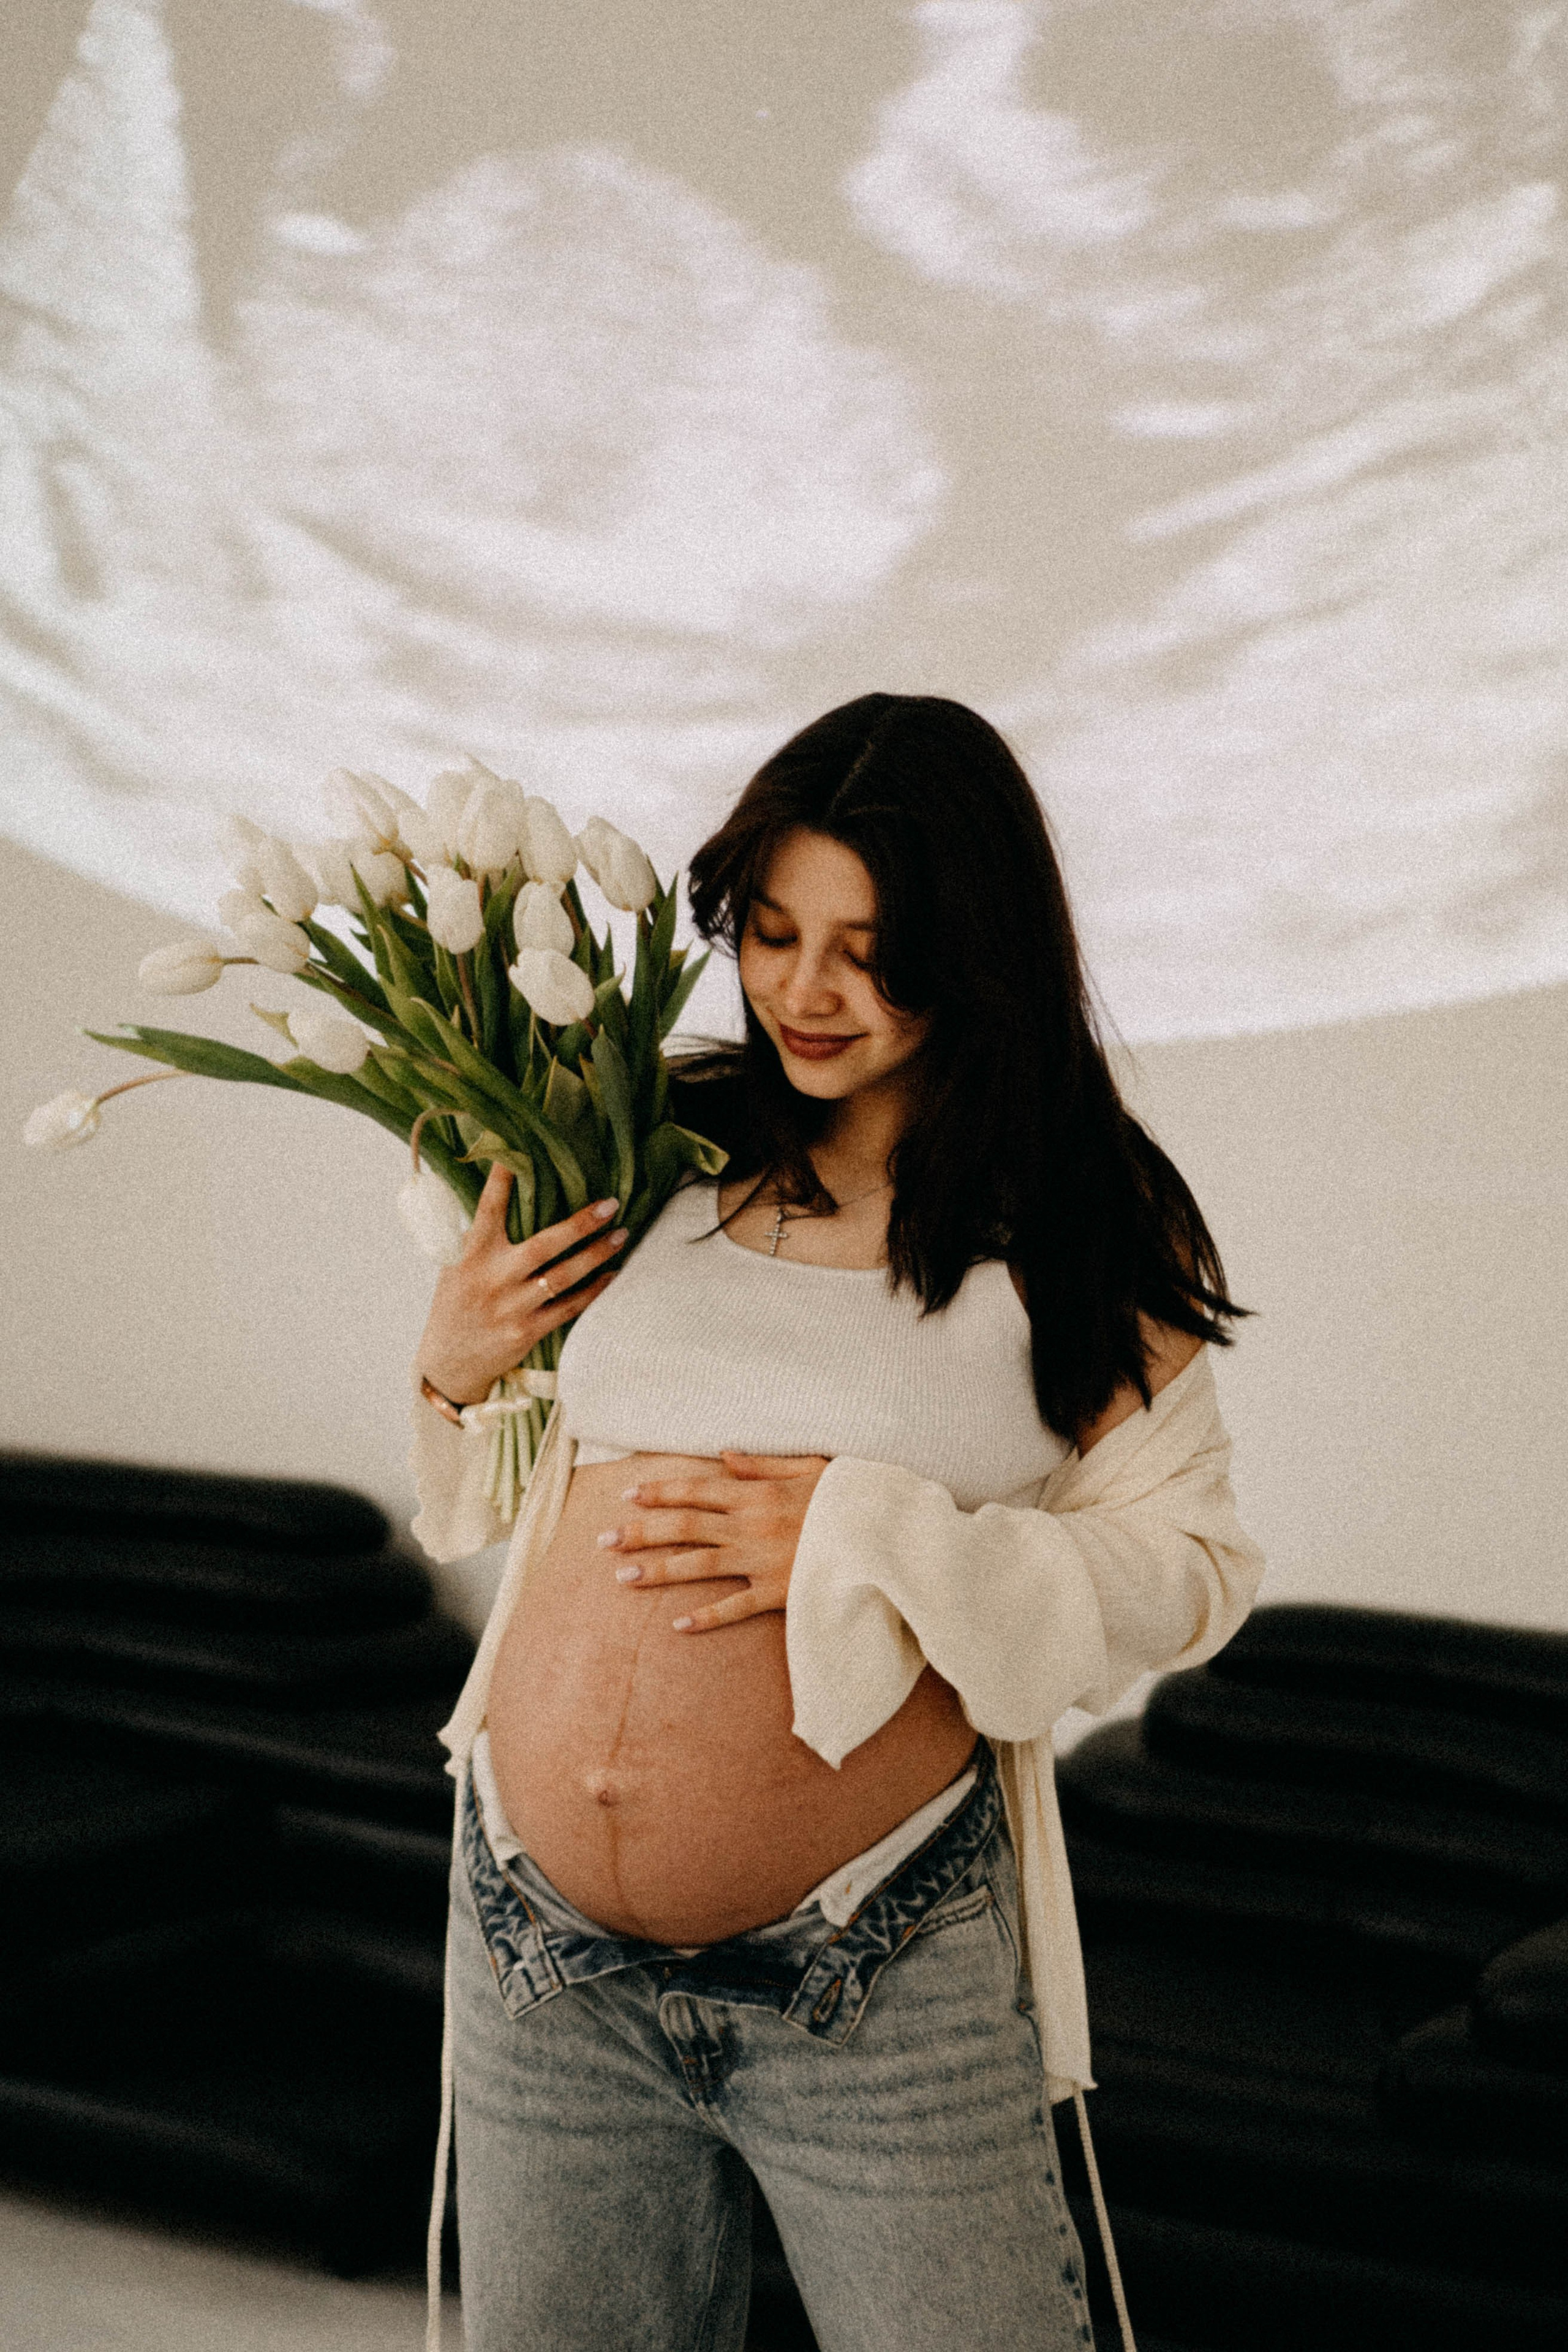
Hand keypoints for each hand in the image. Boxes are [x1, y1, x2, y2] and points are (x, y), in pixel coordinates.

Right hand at [417, 1164, 626, 1405]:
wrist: (447, 1364)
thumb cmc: (455, 1305)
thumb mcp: (455, 1266)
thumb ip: (479, 1237)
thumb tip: (507, 1196)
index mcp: (471, 1255)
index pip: (489, 1208)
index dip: (504, 1178)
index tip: (521, 1150)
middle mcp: (492, 1278)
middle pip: (544, 1245)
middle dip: (581, 1223)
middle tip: (611, 1203)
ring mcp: (511, 1307)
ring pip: (564, 1276)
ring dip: (597, 1254)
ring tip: (623, 1234)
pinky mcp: (526, 1332)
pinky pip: (569, 1307)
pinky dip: (594, 1290)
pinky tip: (613, 1274)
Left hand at [601, 1452, 830, 1631]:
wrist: (887, 1534)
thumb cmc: (851, 1497)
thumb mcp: (811, 1467)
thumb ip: (763, 1463)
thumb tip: (723, 1455)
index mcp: (757, 1492)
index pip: (696, 1490)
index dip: (659, 1492)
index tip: (627, 1496)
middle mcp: (752, 1525)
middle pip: (684, 1527)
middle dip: (640, 1532)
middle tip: (603, 1540)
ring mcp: (763, 1560)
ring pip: (698, 1565)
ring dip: (657, 1571)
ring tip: (621, 1578)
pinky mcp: (780, 1592)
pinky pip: (736, 1607)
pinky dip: (707, 1617)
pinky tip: (678, 1626)